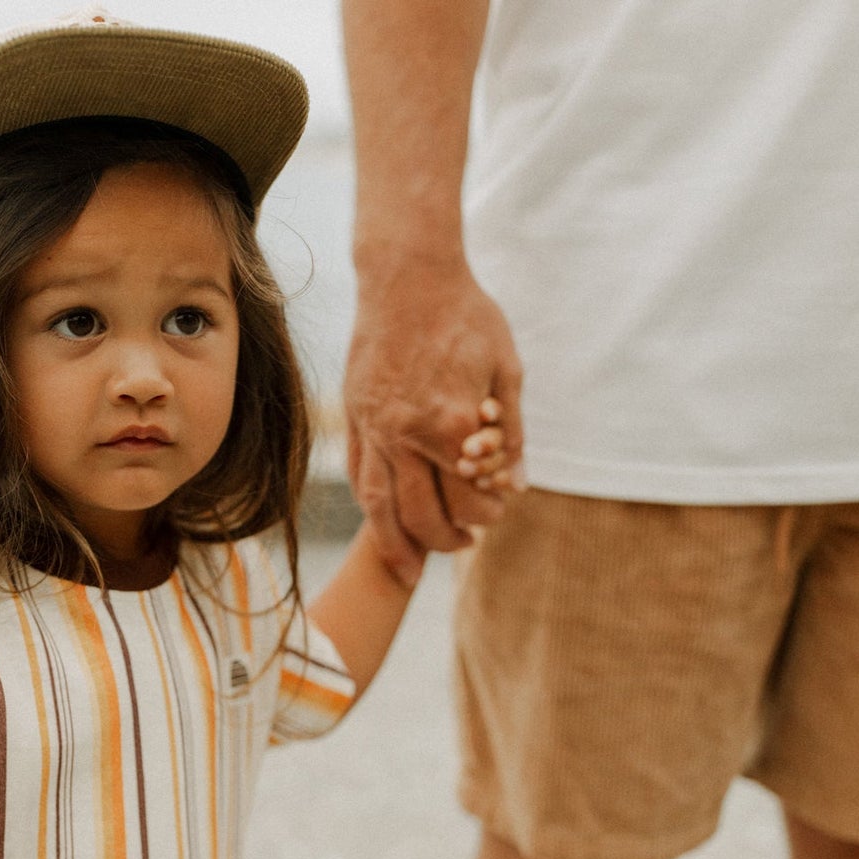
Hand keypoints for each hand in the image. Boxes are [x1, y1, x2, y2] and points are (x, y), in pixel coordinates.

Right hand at [344, 254, 523, 583]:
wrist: (407, 278)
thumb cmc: (465, 316)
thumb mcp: (505, 369)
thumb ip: (511, 432)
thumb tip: (516, 483)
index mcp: (449, 425)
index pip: (469, 496)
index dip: (488, 512)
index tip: (497, 510)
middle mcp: (406, 437)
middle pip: (423, 514)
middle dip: (448, 538)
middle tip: (466, 543)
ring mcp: (373, 431)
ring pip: (380, 507)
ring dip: (397, 544)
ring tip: (410, 568)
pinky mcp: (353, 420)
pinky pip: (359, 478)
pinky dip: (371, 509)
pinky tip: (383, 523)